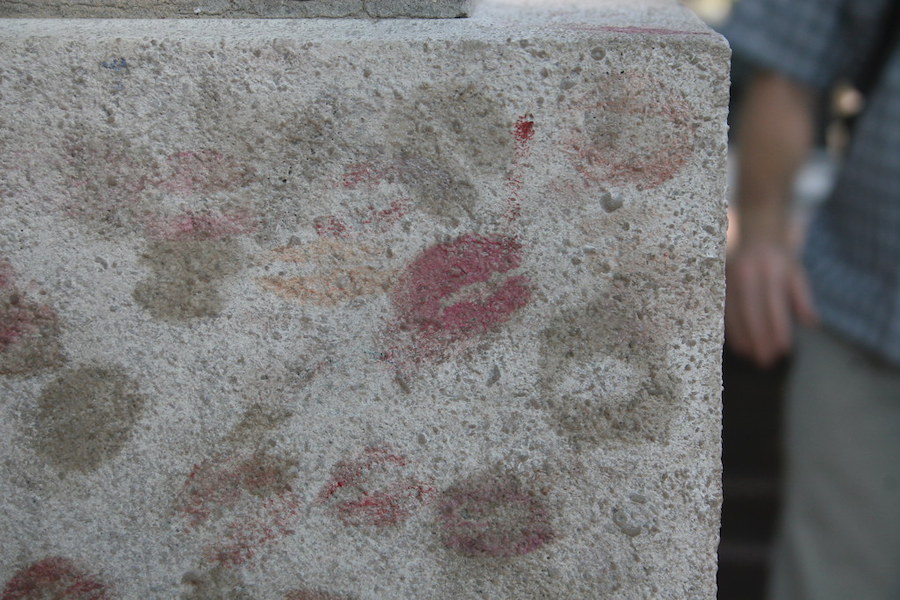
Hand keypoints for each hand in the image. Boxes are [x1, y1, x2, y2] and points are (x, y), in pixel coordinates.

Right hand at [725, 241, 818, 366]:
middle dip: (759, 338)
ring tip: (753, 357)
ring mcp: (730, 278)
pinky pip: (725, 311)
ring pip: (734, 313)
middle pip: (752, 311)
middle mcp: (747, 272)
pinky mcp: (720, 284)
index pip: (773, 304)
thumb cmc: (781, 261)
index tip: (783, 350)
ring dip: (743, 338)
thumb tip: (811, 323)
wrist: (757, 237)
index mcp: (770, 268)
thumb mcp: (797, 274)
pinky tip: (739, 347)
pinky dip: (732, 330)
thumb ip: (803, 298)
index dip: (778, 328)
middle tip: (767, 361)